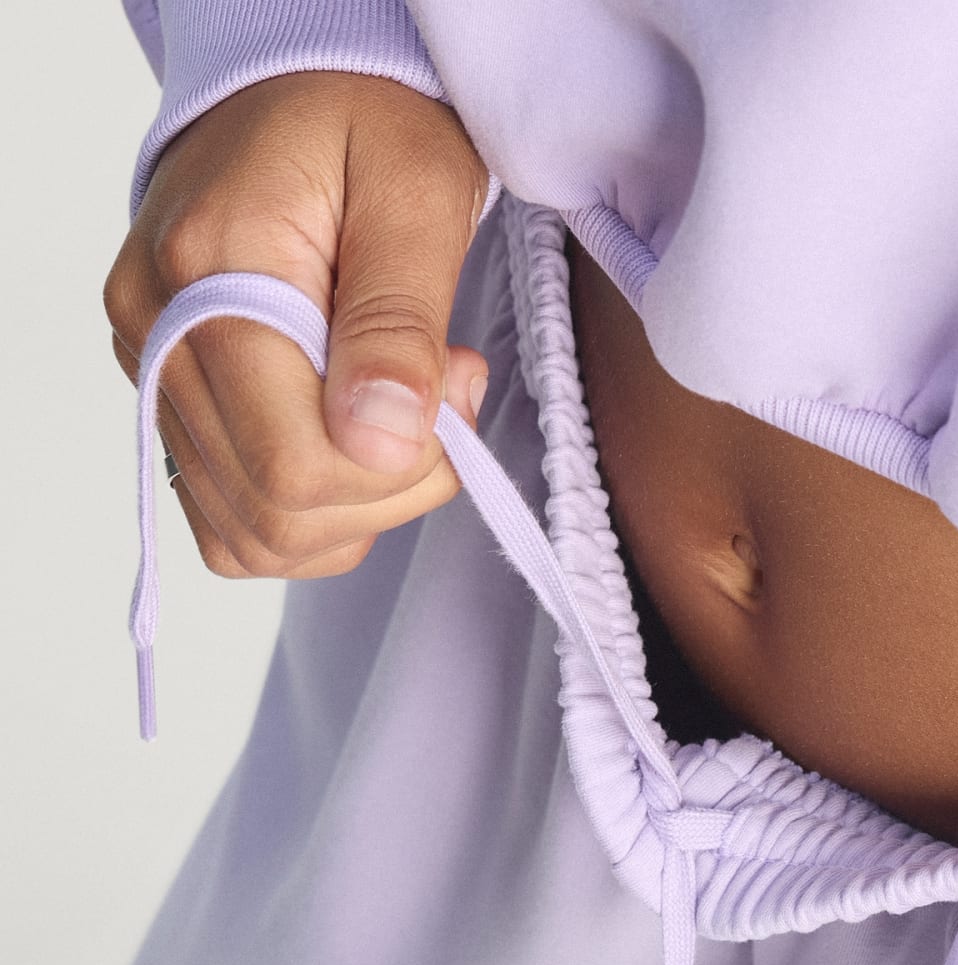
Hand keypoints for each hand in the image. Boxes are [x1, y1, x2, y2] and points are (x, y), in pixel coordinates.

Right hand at [103, 72, 490, 581]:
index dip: (405, 462)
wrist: (301, 91)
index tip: (458, 380)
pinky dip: (312, 514)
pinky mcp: (168, 399)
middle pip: (281, 511)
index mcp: (210, 274)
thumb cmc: (367, 125)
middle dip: (393, 484)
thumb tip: (383, 442)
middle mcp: (157, 332)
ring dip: (359, 506)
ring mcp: (152, 372)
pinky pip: (234, 522)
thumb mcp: (416, 195)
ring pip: (258, 533)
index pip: (297, 464)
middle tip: (440, 391)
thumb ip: (399, 323)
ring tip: (398, 407)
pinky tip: (354, 441)